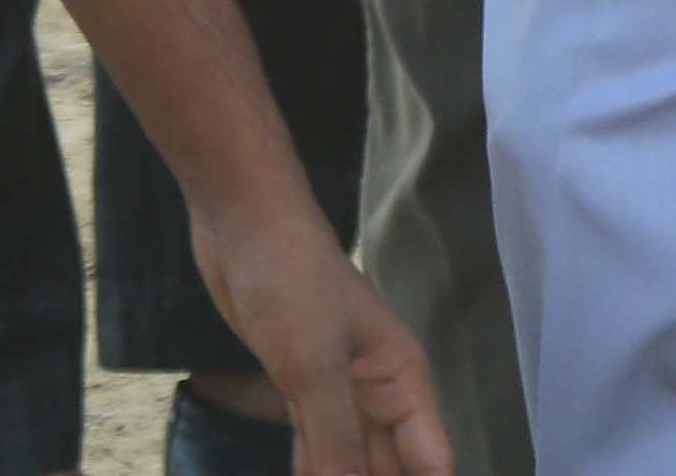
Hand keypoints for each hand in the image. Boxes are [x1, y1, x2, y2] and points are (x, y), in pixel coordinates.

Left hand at [196, 206, 450, 475]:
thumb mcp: (315, 366)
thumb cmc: (292, 282)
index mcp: (404, 384)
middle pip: (393, 472)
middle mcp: (380, 396)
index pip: (432, 466)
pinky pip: (315, 451)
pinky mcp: (301, 391)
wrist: (244, 225)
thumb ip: (336, 442)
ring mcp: (340, 394)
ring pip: (352, 466)